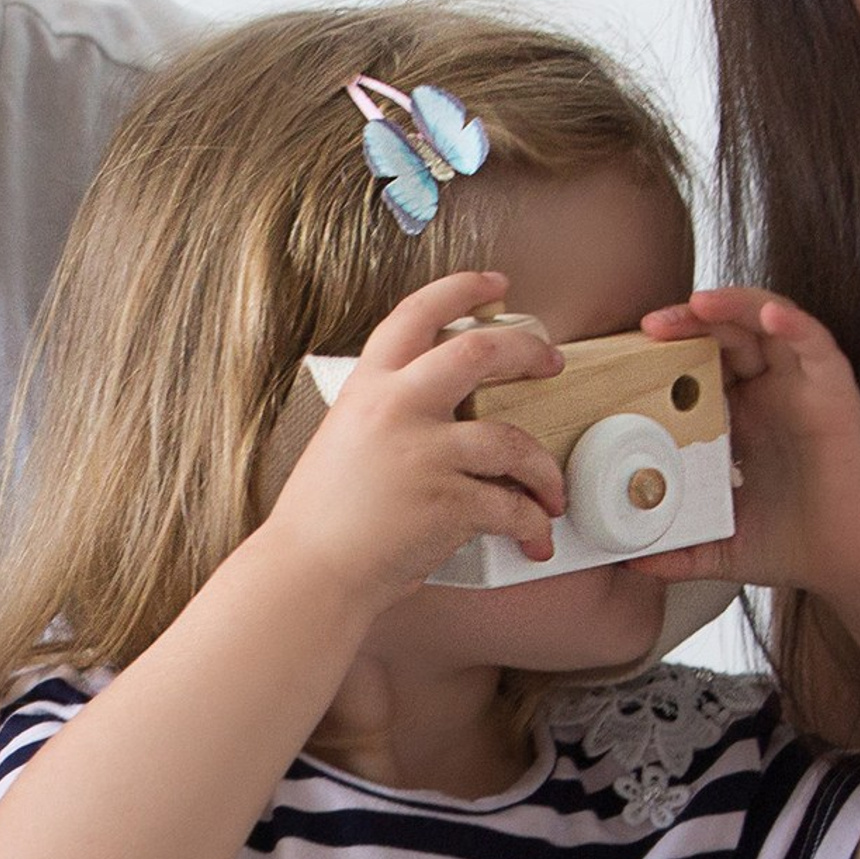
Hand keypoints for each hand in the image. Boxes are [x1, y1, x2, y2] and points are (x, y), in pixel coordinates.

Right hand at [262, 269, 567, 609]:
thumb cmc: (323, 520)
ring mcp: (423, 454)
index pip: (415, 314)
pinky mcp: (447, 503)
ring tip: (552, 489)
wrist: (307, 572)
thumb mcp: (344, 441)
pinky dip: (533, 524)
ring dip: (545, 469)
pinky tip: (534, 536)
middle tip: (551, 361)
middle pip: (481, 351)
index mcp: (368, 388)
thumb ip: (388, 416)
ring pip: (515, 441)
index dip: (460, 290)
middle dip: (528, 351)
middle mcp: (396, 409)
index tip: (494, 286)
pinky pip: (511, 507)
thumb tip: (443, 416)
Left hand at [638, 288, 859, 605]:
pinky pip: (816, 343)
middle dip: (689, 322)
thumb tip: (625, 564)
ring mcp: (805, 388)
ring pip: (769, 323)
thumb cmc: (798, 545)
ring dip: (733, 306)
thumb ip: (676, 551)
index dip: (668, 353)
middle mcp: (774, 393)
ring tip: (696, 304)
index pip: (701, 364)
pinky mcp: (836, 393)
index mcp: (744, 417)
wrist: (856, 566)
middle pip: (728, 334)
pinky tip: (767, 316)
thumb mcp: (720, 546)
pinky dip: (792, 323)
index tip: (628, 358)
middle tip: (649, 327)